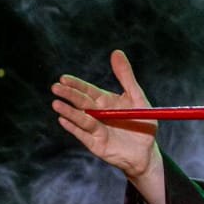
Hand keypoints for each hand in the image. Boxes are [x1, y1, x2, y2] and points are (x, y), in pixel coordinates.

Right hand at [51, 50, 160, 179]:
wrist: (148, 151)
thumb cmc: (143, 124)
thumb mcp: (137, 97)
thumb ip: (126, 76)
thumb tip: (116, 51)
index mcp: (104, 102)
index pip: (87, 91)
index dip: (76, 84)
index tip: (64, 78)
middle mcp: (96, 114)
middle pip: (81, 103)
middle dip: (68, 95)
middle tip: (56, 87)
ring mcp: (95, 129)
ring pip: (80, 118)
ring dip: (68, 111)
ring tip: (56, 104)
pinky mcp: (96, 144)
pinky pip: (83, 135)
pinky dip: (74, 127)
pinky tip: (63, 120)